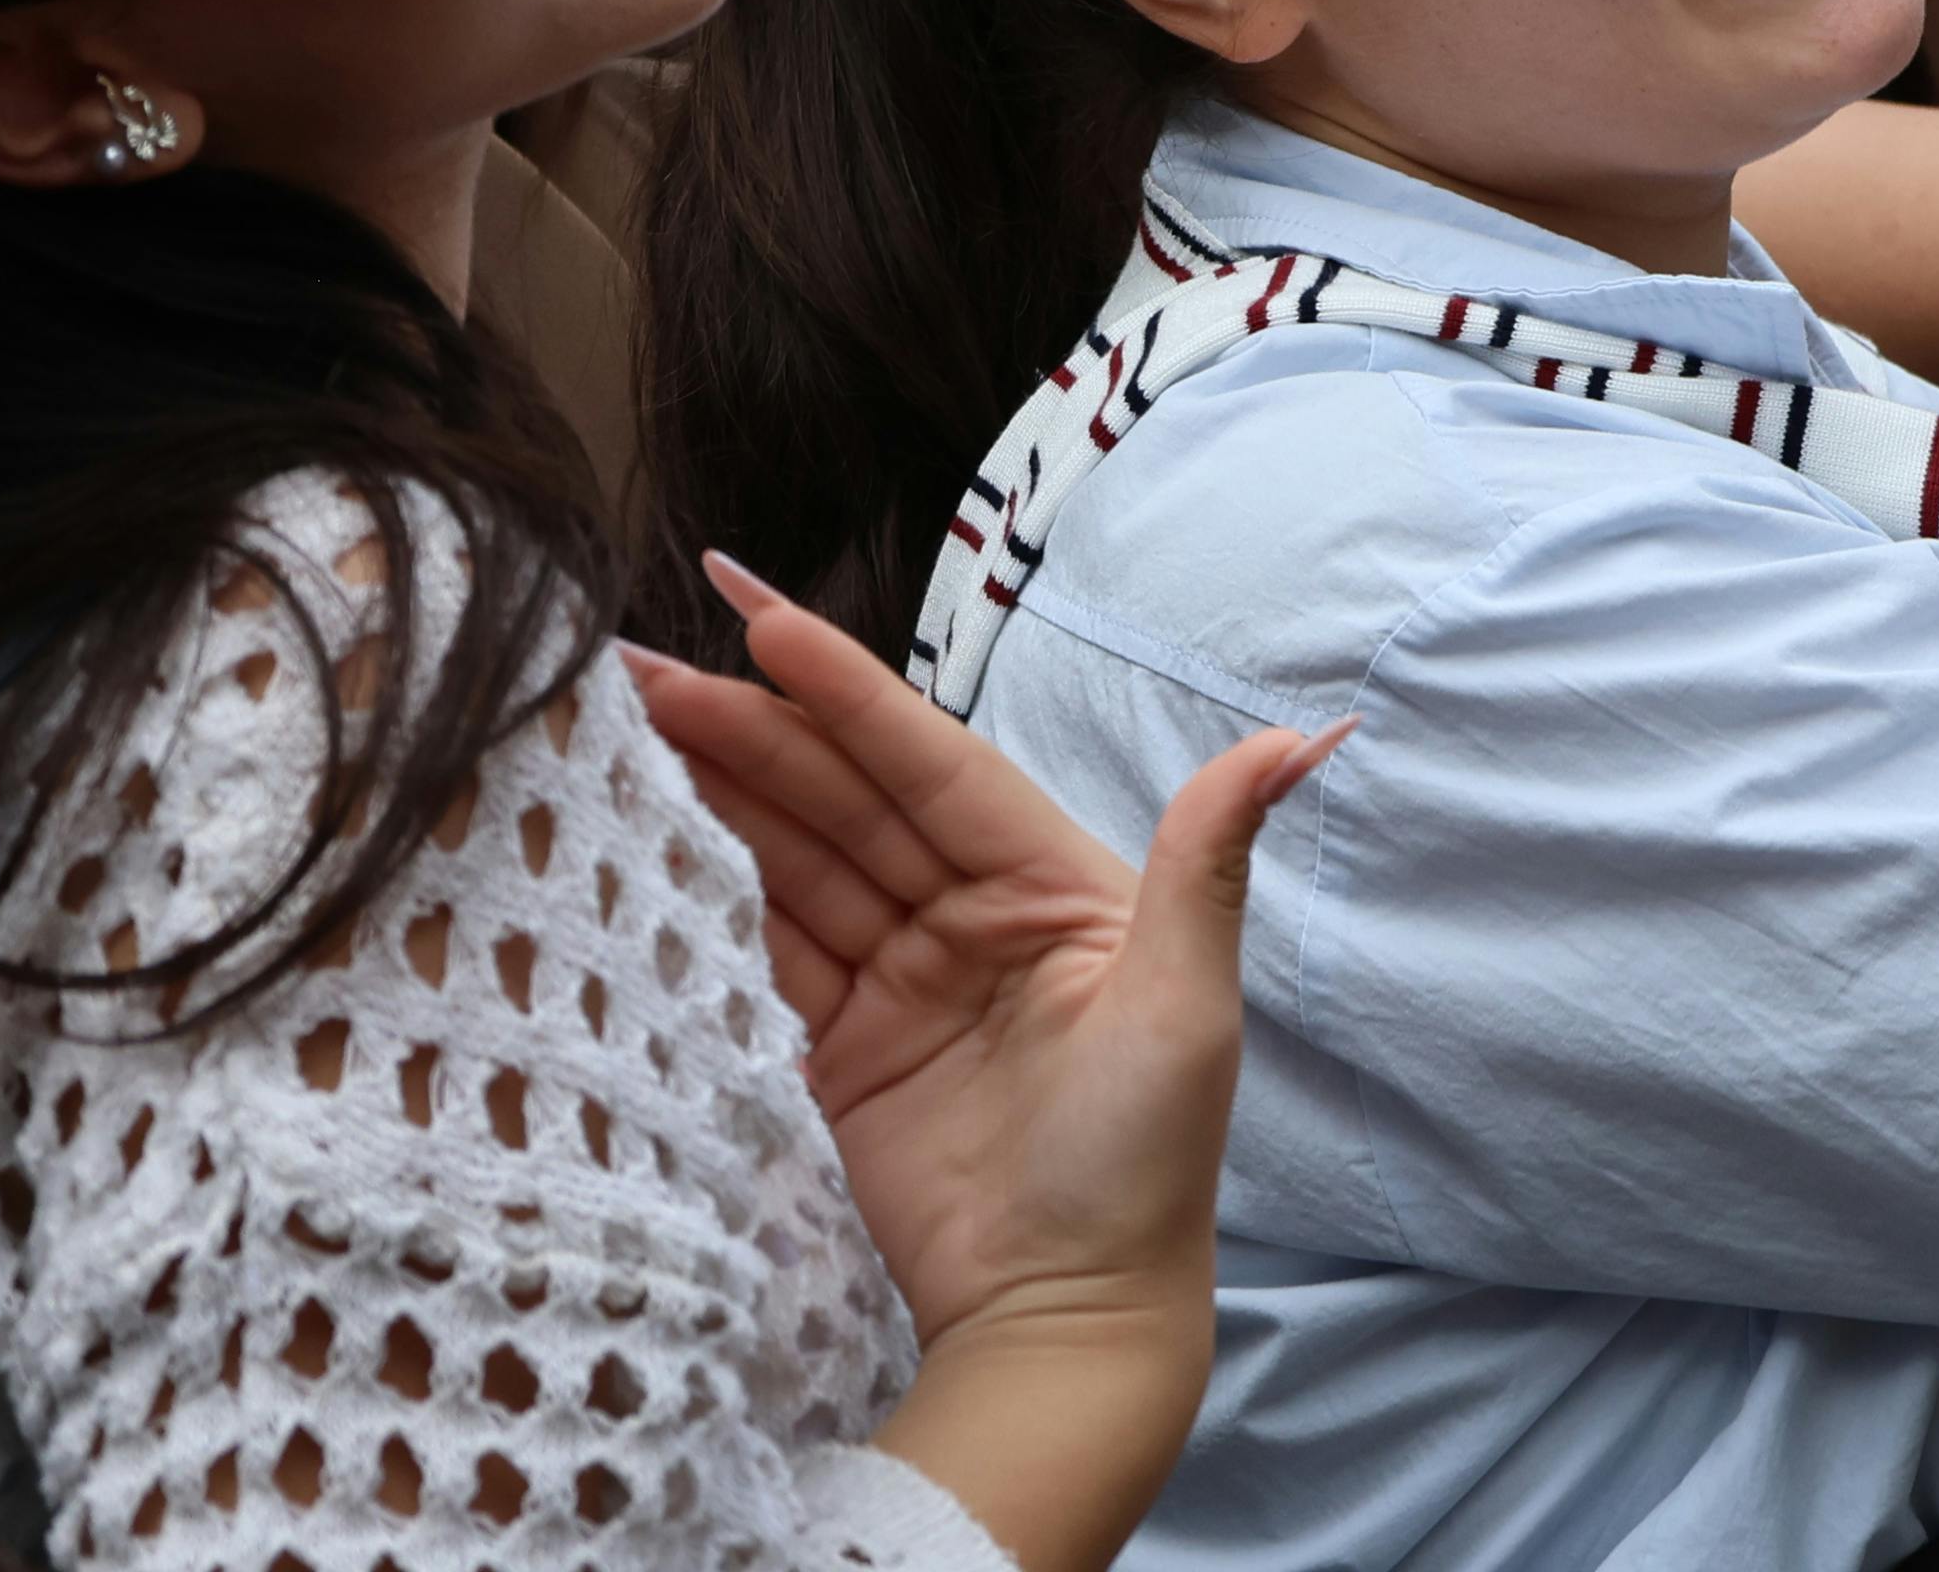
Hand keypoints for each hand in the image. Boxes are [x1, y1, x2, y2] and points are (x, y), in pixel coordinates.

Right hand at [631, 561, 1338, 1481]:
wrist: (1070, 1318)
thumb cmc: (1145, 1163)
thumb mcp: (1185, 1003)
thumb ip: (1208, 858)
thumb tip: (1304, 733)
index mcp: (1057, 884)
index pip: (934, 766)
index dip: (847, 695)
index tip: (761, 619)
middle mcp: (978, 916)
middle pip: (850, 801)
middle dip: (754, 729)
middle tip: (645, 669)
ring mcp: (908, 981)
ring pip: (800, 862)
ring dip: (720, 795)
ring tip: (633, 724)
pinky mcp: (848, 1048)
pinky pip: (773, 948)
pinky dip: (713, 893)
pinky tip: (654, 833)